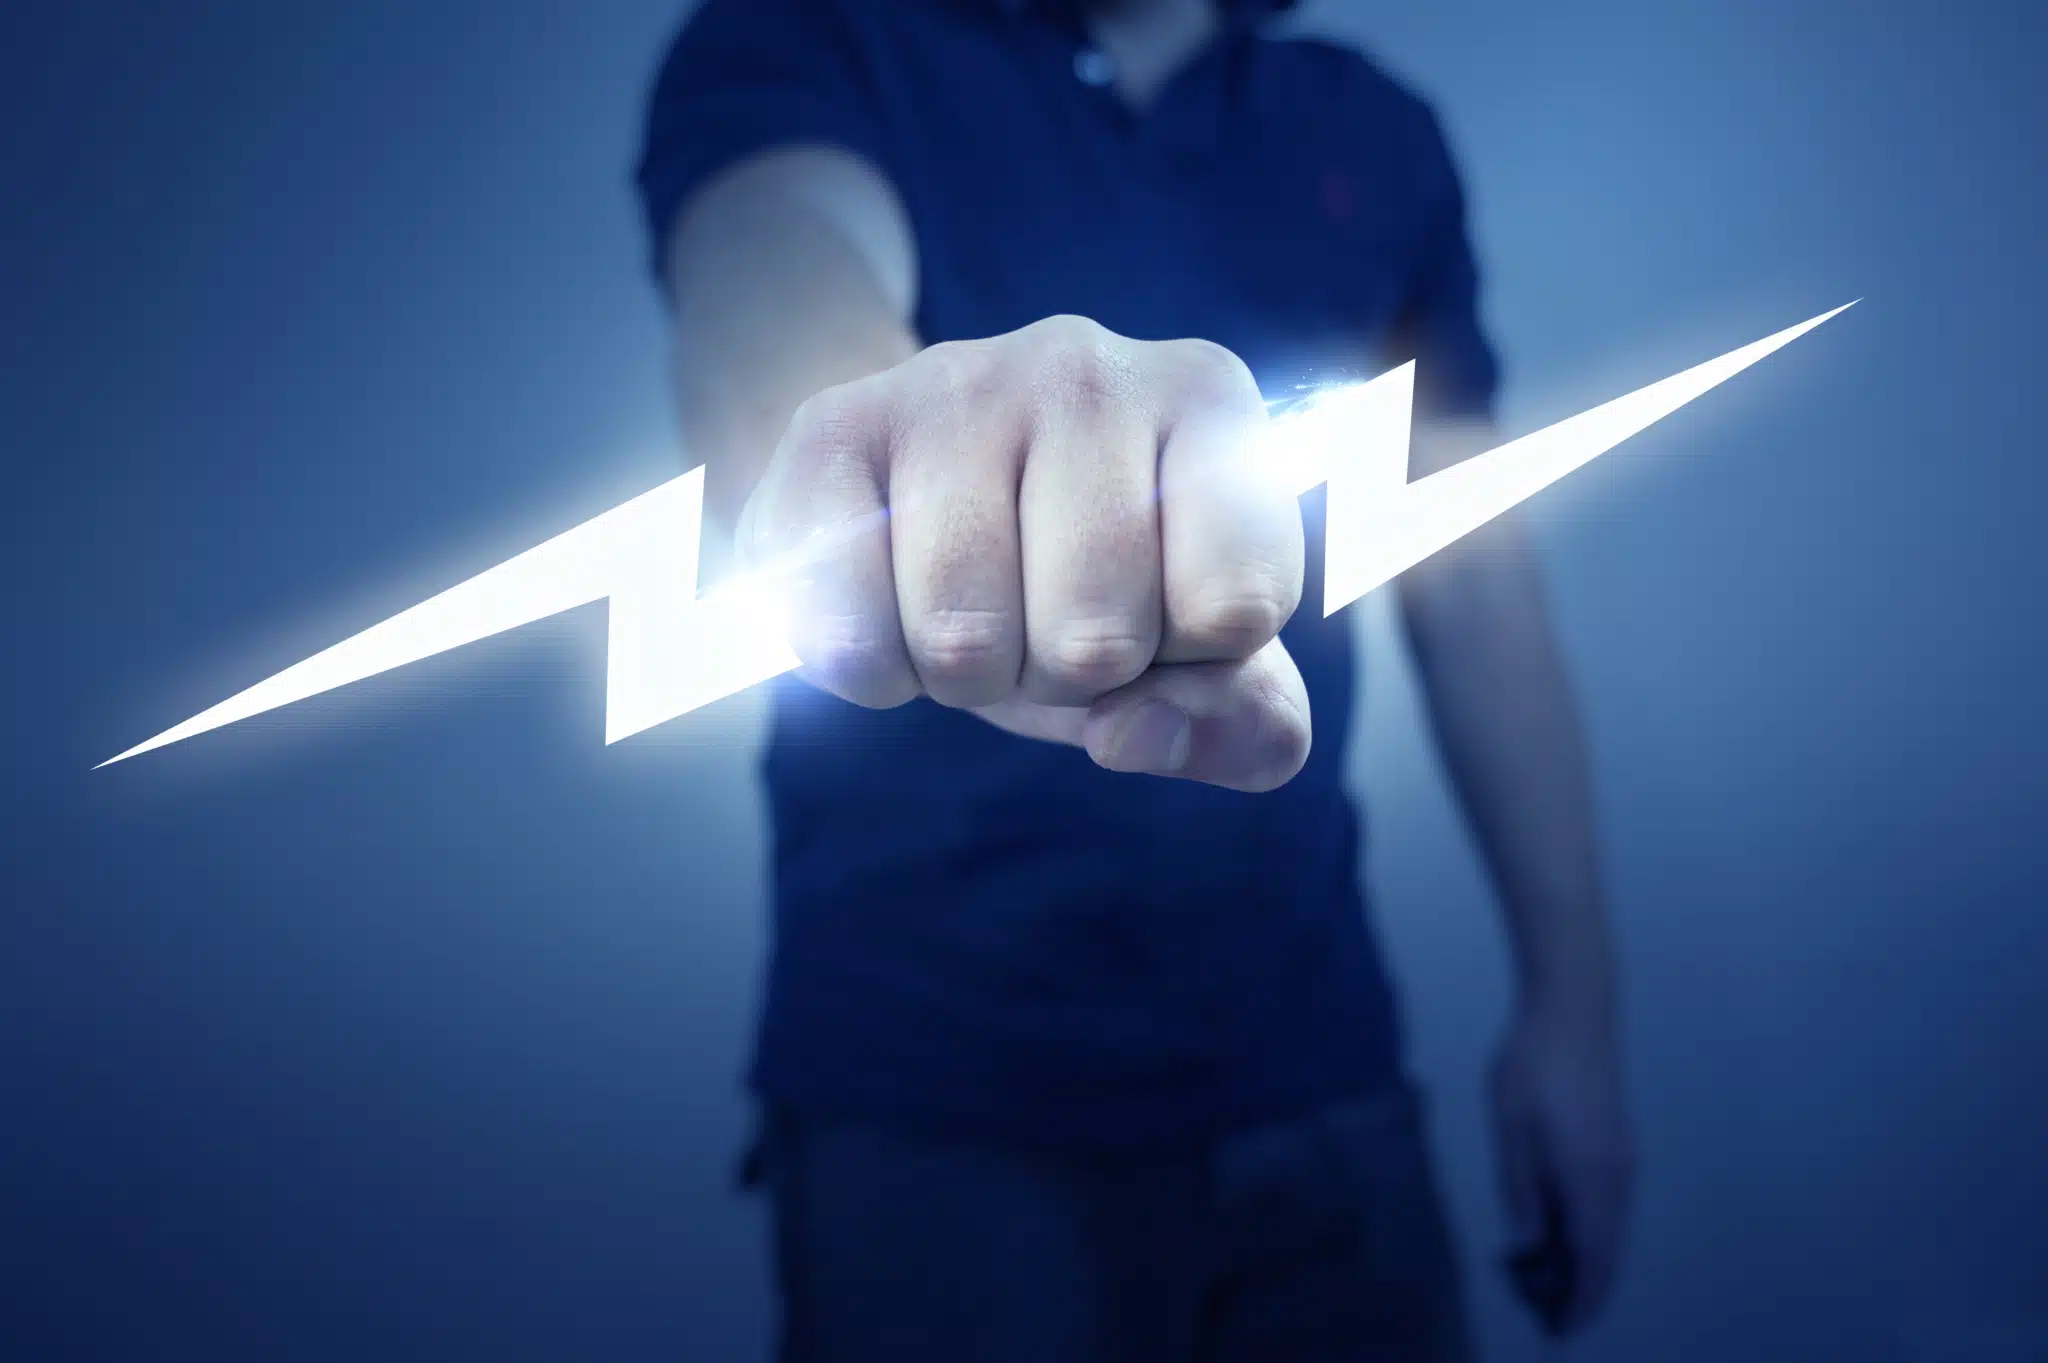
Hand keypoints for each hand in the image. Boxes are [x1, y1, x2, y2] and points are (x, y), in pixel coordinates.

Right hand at [737, 315, 1310, 791]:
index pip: (1235, 609)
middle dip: (1062, 677)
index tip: (1156, 614)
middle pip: (1097, 635)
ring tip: (964, 612)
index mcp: (1208, 405)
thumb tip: (1134, 735)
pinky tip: (881, 610)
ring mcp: (953, 384)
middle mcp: (1089, 368)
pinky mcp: (832, 427)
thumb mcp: (1189, 658)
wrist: (906, 501)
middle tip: (1038, 620)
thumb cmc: (1076, 581)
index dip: (1184, 660)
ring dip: (962, 677)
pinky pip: (849, 631)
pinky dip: (867, 669)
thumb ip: (1243, 721)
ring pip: (967, 636)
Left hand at [1489, 1003, 1636, 1332]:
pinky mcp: (1618, 1144)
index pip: (1591, 1257)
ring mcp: (1622, 1160)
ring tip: (1553, 1283)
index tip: (1562, 1330)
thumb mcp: (1510, 1128)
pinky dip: (1594, 1232)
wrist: (1574, 1009)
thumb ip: (1520, 1189)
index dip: (1580, 1298)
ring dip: (1590, 1262)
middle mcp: (1615, 1177)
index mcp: (1588, 1178)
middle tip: (1554, 1317)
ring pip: (1612, 1229)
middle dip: (1587, 1290)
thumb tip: (1528, 1244)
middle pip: (1608, 1251)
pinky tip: (1565, 1233)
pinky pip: (1611, 1206)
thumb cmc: (1532, 1066)